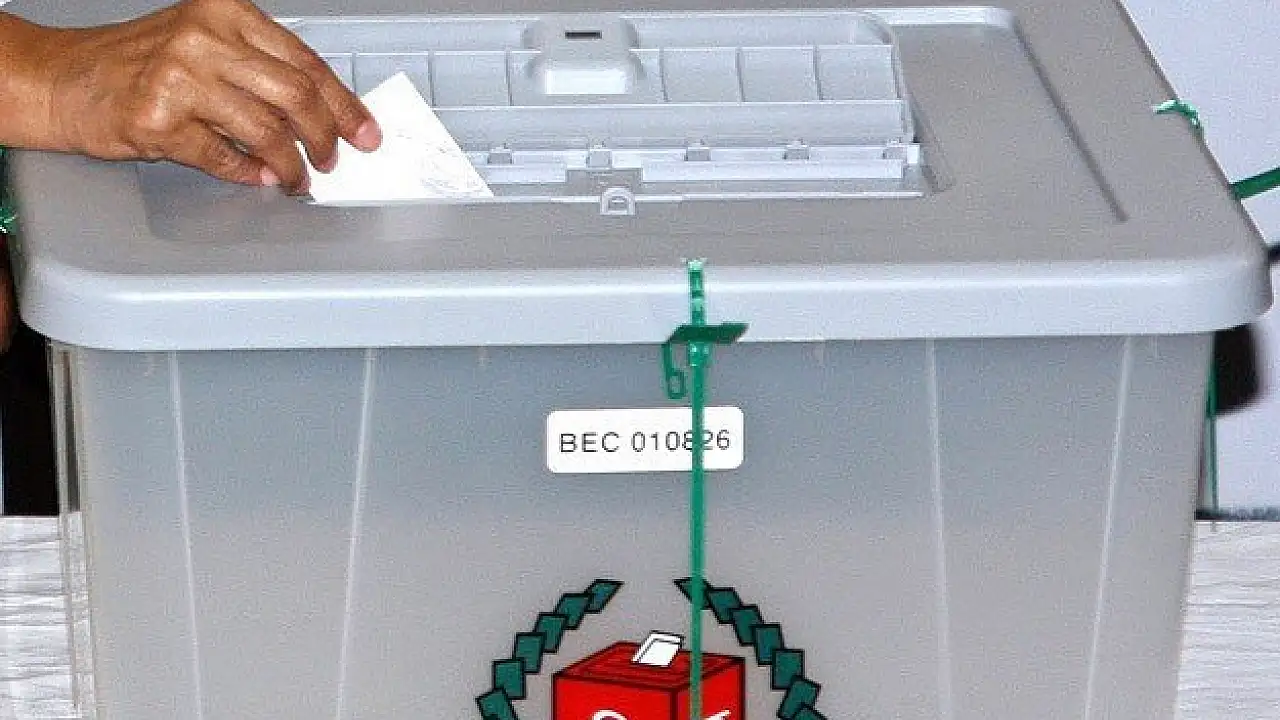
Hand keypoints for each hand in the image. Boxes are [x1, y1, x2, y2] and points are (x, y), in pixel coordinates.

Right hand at [31, 0, 380, 192]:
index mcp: (225, 12)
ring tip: (296, 178)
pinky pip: (224, 158)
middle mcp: (204, 38)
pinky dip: (249, 173)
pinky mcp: (158, 121)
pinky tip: (257, 176)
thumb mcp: (204, 43)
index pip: (305, 62)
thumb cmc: (138, 63)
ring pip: (266, 131)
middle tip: (331, 160)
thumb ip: (259, 68)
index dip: (343, 103)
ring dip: (291, 164)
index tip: (365, 131)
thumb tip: (322, 113)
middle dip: (325, 136)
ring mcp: (180, 79)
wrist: (64, 79)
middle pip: (296, 95)